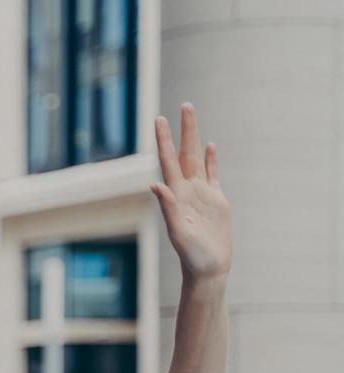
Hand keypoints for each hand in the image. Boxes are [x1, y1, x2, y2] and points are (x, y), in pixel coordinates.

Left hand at [151, 102, 231, 280]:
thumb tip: (155, 183)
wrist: (208, 267)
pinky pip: (212, 174)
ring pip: (198, 159)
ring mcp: (201, 193)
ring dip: (196, 138)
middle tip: (183, 105)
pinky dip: (211, 160)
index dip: (163, 140)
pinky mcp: (216, 200)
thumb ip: (168, 207)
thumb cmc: (191, 254)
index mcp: (176, 195)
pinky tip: (210, 146)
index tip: (159, 120)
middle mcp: (187, 190)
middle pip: (184, 153)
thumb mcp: (179, 231)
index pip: (168, 161)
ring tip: (192, 116)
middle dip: (184, 130)